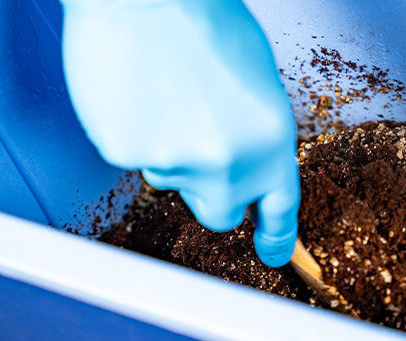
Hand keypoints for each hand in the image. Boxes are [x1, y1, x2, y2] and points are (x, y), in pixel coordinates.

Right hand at [61, 0, 298, 266]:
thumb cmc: (205, 21)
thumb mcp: (258, 81)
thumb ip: (255, 135)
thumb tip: (243, 162)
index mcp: (271, 142)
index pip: (279, 207)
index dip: (276, 236)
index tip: (271, 253)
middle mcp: (229, 164)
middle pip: (219, 214)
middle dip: (211, 192)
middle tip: (198, 149)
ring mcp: (175, 163)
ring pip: (170, 178)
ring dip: (170, 150)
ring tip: (165, 93)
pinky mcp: (126, 153)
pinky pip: (131, 154)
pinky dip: (133, 130)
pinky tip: (136, 91)